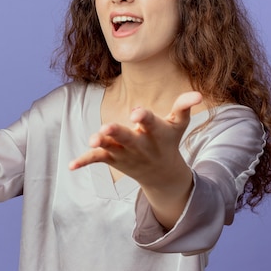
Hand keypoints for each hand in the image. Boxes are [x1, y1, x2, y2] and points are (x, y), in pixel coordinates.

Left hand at [69, 91, 202, 186]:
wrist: (163, 175)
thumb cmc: (169, 141)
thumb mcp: (179, 124)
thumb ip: (184, 107)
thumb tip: (198, 94)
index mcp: (156, 134)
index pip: (151, 124)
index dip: (144, 118)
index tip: (137, 112)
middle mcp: (140, 145)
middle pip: (128, 139)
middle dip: (118, 133)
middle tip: (106, 127)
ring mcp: (125, 153)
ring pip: (111, 148)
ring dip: (101, 144)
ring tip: (92, 140)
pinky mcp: (113, 159)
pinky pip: (97, 159)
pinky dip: (84, 161)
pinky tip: (71, 165)